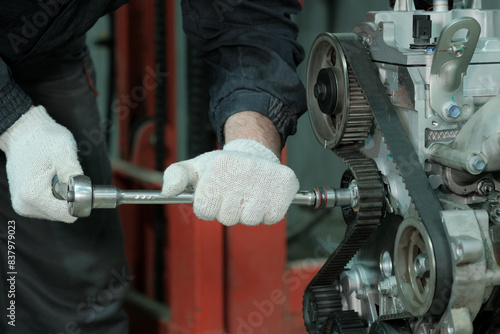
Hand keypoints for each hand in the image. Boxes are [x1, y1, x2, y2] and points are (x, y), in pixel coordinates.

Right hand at [0, 106, 82, 222]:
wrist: (23, 132)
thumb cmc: (44, 139)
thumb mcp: (63, 150)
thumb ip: (71, 170)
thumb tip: (81, 189)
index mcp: (33, 195)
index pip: (67, 215)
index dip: (79, 200)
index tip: (77, 182)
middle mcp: (25, 205)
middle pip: (62, 214)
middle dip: (70, 198)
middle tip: (68, 176)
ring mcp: (23, 205)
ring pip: (56, 211)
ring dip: (62, 196)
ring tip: (58, 176)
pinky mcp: (24, 202)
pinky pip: (48, 206)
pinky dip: (55, 195)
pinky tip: (51, 179)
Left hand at [162, 139, 298, 225]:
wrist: (255, 153)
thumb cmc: (222, 167)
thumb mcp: (195, 167)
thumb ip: (175, 176)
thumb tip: (167, 191)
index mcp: (218, 167)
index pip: (205, 210)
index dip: (208, 207)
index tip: (214, 195)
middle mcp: (243, 170)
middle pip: (228, 218)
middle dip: (228, 210)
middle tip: (232, 194)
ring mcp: (265, 178)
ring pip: (250, 219)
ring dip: (248, 212)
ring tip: (248, 195)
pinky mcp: (285, 185)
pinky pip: (272, 217)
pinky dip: (268, 212)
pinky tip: (263, 198)